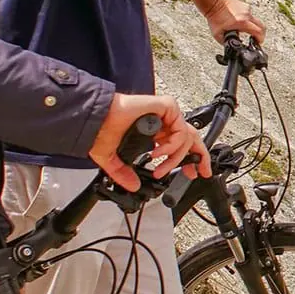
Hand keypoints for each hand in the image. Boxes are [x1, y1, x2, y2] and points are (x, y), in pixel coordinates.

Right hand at [87, 93, 211, 190]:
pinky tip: (157, 154)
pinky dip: (172, 145)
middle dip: (199, 157)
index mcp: (154, 131)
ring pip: (186, 136)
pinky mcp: (165, 107)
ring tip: (161, 169)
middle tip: (199, 172)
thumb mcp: (113, 160)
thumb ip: (124, 173)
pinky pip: (180, 129)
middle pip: (191, 137)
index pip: (180, 142)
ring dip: (175, 158)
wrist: (95, 121)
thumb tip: (133, 186)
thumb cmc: (100, 131)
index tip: (190, 173)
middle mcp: (162, 122)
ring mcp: (165, 114)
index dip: (188, 158)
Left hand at [201, 0, 265, 43]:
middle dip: (260, 33)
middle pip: (261, 26)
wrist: (213, 4)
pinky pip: (249, 14)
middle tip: (255, 38)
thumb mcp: (219, 36)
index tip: (258, 42)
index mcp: (242, 23)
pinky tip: (238, 21)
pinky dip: (246, 19)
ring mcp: (246, 8)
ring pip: (255, 20)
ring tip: (242, 28)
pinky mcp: (244, 5)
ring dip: (251, 26)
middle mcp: (247, 15)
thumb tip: (233, 46)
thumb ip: (228, 42)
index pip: (259, 31)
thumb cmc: (215, 18)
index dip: (260, 39)